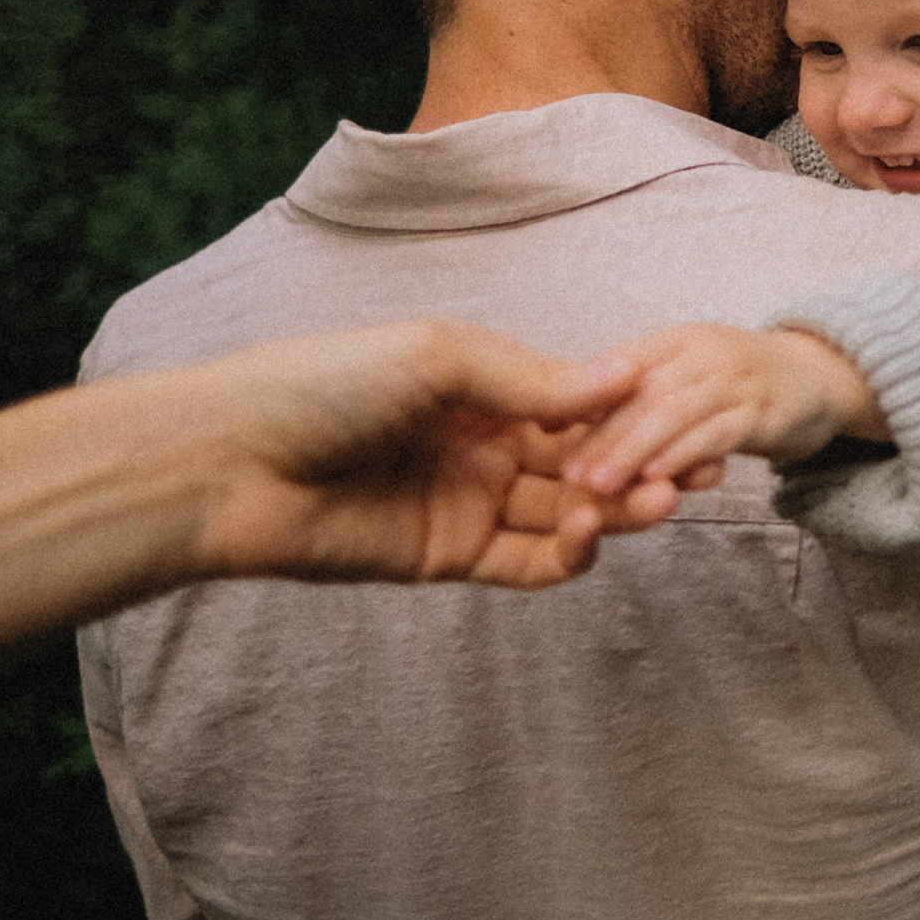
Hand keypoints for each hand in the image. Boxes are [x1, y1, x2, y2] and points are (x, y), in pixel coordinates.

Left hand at [192, 319, 681, 588]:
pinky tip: (591, 540)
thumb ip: (532, 379)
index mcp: (484, 387)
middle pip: (584, 462)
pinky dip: (567, 556)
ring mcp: (469, 502)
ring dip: (615, 511)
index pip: (579, 404)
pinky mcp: (447, 556)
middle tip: (688, 476)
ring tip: (654, 505)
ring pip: (565, 513)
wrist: (231, 463)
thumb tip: (620, 383)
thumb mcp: (439, 356)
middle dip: (639, 468)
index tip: (689, 420)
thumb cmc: (324, 384)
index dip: (635, 416)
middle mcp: (485, 444)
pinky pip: (525, 563)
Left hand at [563, 324, 888, 495]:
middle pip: (644, 391)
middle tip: (568, 475)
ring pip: (676, 412)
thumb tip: (559, 420)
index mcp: (676, 340)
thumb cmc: (739, 382)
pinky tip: (657, 479)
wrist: (822, 376)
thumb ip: (635, 393)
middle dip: (603, 434)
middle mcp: (705, 351)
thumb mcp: (686, 374)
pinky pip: (718, 433)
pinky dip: (684, 455)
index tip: (543, 431)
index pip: (620, 364)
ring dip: (634, 449)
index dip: (581, 395)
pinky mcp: (765, 412)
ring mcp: (737, 379)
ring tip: (599, 486)